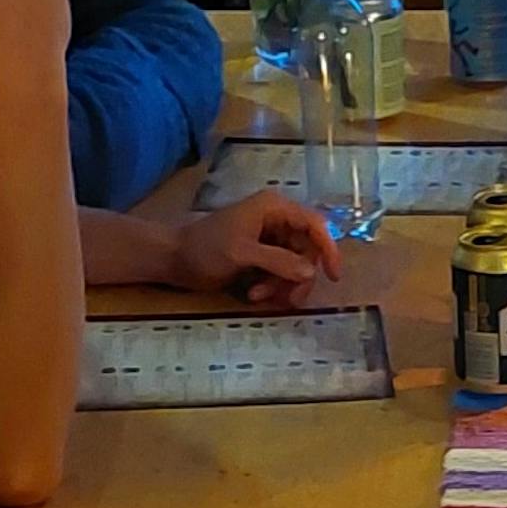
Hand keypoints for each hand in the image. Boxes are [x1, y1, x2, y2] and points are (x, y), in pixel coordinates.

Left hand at [173, 187, 336, 306]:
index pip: (315, 224)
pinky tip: (253, 293)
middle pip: (307, 250)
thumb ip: (278, 261)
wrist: (172, 258)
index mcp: (274, 208)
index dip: (328, 249)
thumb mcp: (242, 253)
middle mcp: (276, 220)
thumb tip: (311, 272)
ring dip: (283, 285)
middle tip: (287, 299)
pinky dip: (272, 286)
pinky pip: (281, 273)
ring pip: (295, 266)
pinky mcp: (261, 256)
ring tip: (259, 295)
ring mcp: (269, 239)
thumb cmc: (204, 248)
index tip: (333, 276)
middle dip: (298, 277)